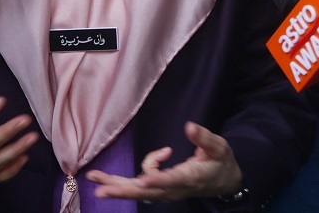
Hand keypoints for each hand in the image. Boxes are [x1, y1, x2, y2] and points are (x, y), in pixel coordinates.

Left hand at [87, 122, 242, 202]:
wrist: (224, 182)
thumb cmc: (220, 163)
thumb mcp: (218, 148)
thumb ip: (203, 138)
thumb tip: (189, 126)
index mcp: (188, 178)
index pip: (170, 181)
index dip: (156, 180)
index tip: (142, 180)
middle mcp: (173, 189)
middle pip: (145, 192)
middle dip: (122, 190)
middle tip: (100, 190)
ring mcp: (165, 192)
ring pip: (137, 192)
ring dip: (115, 186)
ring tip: (94, 179)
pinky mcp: (160, 190)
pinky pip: (140, 186)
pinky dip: (127, 179)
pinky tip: (138, 162)